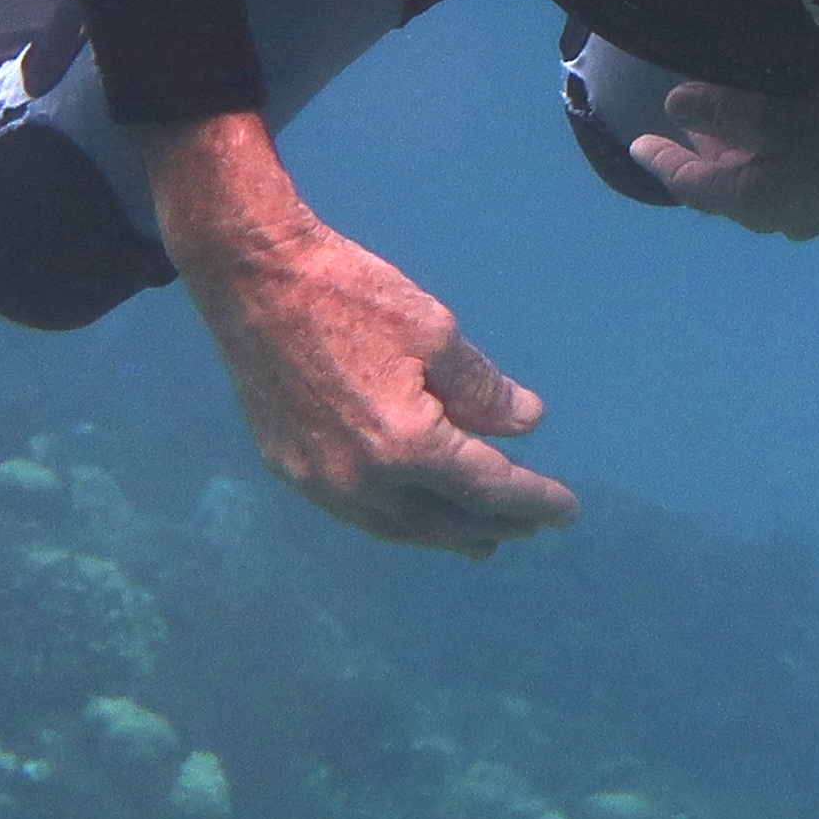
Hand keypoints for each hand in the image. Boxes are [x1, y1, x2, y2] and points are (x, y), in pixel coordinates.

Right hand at [149, 119, 576, 556]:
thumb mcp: (437, 332)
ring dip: (444, 534)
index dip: (532, 501)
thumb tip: (525, 425)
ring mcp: (318, 480)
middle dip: (493, 526)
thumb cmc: (350, 294)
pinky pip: (356, 512)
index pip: (487, 488)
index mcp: (406, 444)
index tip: (566, 511)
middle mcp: (360, 478)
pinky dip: (395, 519)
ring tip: (479, 538)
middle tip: (529, 525)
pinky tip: (411, 511)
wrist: (253, 279)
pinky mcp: (288, 468)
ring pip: (396, 528)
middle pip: (444, 522)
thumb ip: (484, 390)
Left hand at [629, 84, 818, 239]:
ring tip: (738, 126)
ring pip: (768, 187)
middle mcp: (783, 217)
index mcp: (754, 200)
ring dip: (748, 157)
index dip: (662, 161)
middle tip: (689, 128)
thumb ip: (719, 108)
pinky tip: (796, 134)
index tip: (637, 144)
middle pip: (730, 188)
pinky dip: (785, 158)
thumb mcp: (775, 110)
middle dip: (708, 157)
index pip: (691, 184)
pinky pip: (801, 182)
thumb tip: (677, 106)